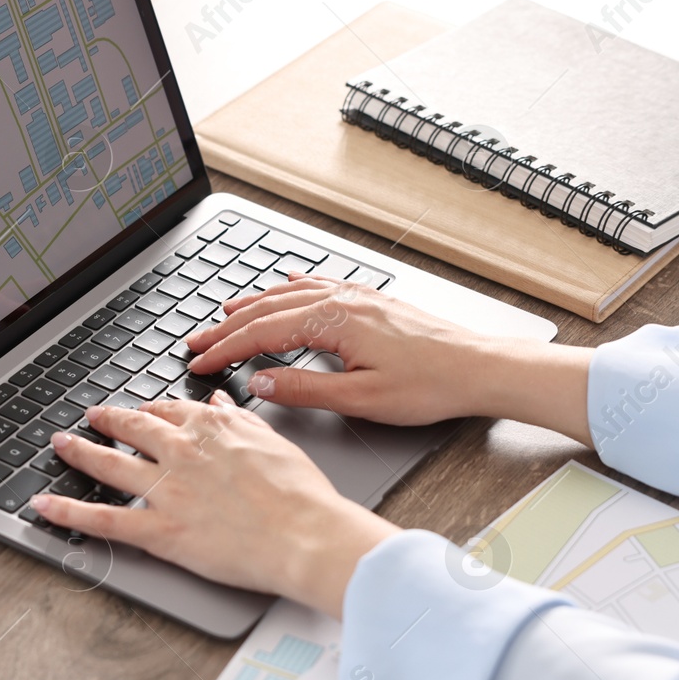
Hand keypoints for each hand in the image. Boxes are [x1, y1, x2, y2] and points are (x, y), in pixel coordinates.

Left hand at [30, 392, 398, 616]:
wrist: (306, 534)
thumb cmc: (301, 494)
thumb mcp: (275, 442)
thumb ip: (242, 421)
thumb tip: (220, 403)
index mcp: (212, 429)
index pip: (170, 411)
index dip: (149, 410)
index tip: (139, 410)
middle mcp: (182, 452)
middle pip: (132, 429)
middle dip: (107, 421)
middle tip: (90, 417)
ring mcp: (165, 490)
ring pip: (108, 464)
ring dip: (78, 452)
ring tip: (60, 445)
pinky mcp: (158, 529)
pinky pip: (102, 518)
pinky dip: (68, 512)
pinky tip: (43, 506)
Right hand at [184, 275, 594, 441]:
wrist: (480, 367)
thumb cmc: (431, 385)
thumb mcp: (361, 399)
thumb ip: (305, 390)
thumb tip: (260, 383)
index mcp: (334, 322)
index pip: (263, 333)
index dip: (226, 350)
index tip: (199, 363)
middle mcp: (343, 301)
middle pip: (270, 309)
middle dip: (229, 327)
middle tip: (198, 342)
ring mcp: (359, 297)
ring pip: (293, 293)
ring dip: (256, 303)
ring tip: (227, 312)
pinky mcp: (374, 301)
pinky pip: (323, 284)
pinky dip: (296, 285)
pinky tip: (289, 281)